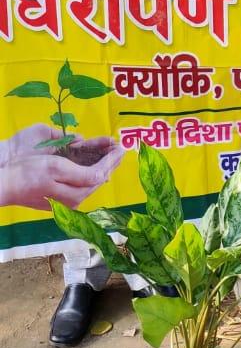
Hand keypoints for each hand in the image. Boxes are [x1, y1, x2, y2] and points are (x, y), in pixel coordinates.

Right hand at [0, 126, 123, 209]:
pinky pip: (79, 183)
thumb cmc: (28, 173)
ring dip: (101, 165)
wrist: (3, 182)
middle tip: (121, 147)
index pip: (100, 175)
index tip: (122, 147)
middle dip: (110, 162)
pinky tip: (94, 163)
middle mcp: (73, 200)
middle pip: (97, 179)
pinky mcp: (56, 197)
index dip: (112, 160)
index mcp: (74, 193)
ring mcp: (64, 200)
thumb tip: (104, 175)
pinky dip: (89, 171)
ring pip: (89, 181)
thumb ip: (83, 174)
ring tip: (111, 153)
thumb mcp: (56, 168)